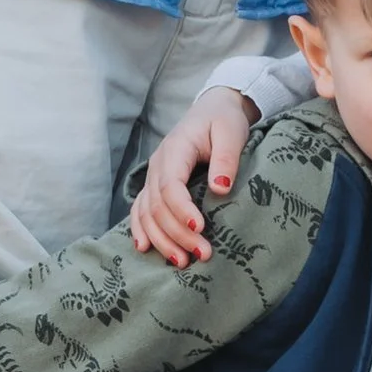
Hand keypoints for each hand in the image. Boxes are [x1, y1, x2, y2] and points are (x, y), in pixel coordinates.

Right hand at [127, 87, 260, 266]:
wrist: (213, 110)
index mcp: (176, 148)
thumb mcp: (231, 132)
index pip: (171, 185)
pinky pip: (140, 210)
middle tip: (202, 254)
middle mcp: (158, 164)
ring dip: (161, 239)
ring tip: (181, 262)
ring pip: (146, 212)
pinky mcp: (155, 185)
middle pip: (158, 205)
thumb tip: (220, 189)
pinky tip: (144, 248)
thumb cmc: (223, 120)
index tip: (201, 228)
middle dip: (177, 233)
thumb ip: (226, 159)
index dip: (182, 210)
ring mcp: (154, 175)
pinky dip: (140, 229)